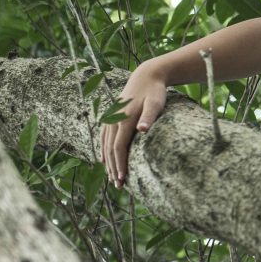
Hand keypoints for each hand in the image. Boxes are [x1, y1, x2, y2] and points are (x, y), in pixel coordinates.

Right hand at [101, 63, 167, 187]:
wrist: (147, 75)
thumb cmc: (154, 91)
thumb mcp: (156, 103)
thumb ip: (149, 117)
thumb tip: (142, 130)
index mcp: (124, 120)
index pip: (118, 148)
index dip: (119, 165)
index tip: (122, 180)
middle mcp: (114, 120)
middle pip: (110, 150)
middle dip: (114, 169)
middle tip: (118, 186)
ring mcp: (111, 118)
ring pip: (106, 145)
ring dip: (109, 162)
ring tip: (113, 178)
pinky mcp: (112, 116)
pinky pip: (105, 137)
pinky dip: (104, 150)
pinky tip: (104, 160)